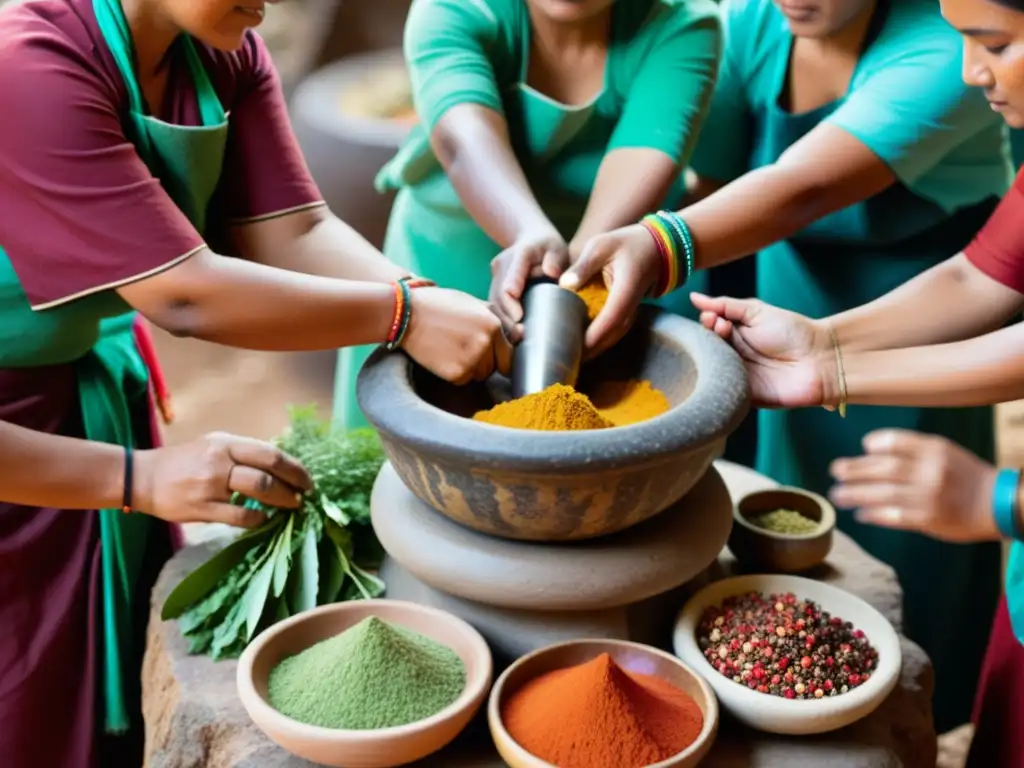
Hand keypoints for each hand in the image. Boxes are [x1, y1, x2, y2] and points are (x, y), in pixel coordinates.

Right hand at [134, 432, 311, 527]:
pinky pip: (239, 517)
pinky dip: (257, 520)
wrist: (142, 478)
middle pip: (268, 472)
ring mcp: (210, 485)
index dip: (294, 468)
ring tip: (290, 507)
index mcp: (226, 443)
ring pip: (258, 492)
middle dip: (293, 486)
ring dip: (281, 502)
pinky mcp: (201, 509)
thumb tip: (280, 466)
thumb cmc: (184, 461)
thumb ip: (243, 453)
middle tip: (304, 496)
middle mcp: (220, 461)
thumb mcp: (214, 445)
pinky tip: (263, 520)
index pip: (270, 453)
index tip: (307, 480)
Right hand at [402, 286, 512, 383]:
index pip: (509, 355)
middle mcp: (486, 343)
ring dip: (469, 368)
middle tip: (461, 347)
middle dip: (483, 362)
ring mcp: (472, 359)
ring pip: (480, 375)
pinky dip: (454, 374)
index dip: (498, 356)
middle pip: (494, 368)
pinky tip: (442, 357)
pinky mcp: (456, 373)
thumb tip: (523, 334)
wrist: (406, 314)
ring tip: (451, 350)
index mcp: (493, 325)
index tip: (487, 355)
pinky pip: (463, 381)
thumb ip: (500, 319)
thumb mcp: (473, 304)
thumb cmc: (440, 306)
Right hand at [489, 229, 569, 338]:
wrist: (531, 239)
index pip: (511, 277)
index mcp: (520, 254)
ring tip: (514, 339)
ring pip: (493, 303)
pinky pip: (494, 305)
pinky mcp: (493, 286)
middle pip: (498, 295)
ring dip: (502, 321)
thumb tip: (552, 273)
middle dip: (507, 317)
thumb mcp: (557, 248)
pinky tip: (509, 335)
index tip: (518, 317)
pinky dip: (501, 319)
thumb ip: (555, 259)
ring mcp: (495, 276)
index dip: (512, 300)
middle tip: (519, 335)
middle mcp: (502, 265)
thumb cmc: (549, 248)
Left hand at [559, 224, 660, 355]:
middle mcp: (630, 308)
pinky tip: (577, 346)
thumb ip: (582, 266)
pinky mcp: (626, 315)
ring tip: (565, 357)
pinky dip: (595, 342)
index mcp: (625, 291)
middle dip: (586, 351)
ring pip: (610, 339)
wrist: (655, 248)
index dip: (591, 337)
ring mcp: (630, 314)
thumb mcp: (601, 245)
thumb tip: (564, 284)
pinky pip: (611, 334)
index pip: (608, 321)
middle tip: (560, 358)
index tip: (570, 348)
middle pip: (609, 337)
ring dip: (590, 350)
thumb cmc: (626, 243)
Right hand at [690, 293, 833, 407]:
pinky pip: (721, 391)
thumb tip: (694, 298)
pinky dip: (716, 382)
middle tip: (719, 329)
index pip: (710, 329)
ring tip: (724, 348)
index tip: (714, 319)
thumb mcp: (757, 311)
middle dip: (709, 338)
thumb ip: (726, 305)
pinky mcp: (741, 396)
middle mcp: (733, 355)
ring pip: (710, 369)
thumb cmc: (793, 332)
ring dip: (712, 359)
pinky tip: (719, 372)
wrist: (820, 360)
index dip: (708, 324)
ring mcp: (736, 376)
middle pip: (707, 349)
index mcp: (736, 335)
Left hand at [829, 429, 998, 542]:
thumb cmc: (962, 475)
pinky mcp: (928, 519)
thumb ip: (911, 448)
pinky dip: (873, 514)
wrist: (994, 504)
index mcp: (934, 449)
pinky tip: (859, 514)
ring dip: (855, 494)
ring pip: (883, 493)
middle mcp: (930, 471)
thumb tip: (868, 449)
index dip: (875, 444)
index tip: (862, 447)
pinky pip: (892, 515)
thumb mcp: (943, 451)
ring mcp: (928, 496)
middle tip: (835, 471)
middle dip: (854, 470)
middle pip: (884, 469)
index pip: (896, 442)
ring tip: (837, 495)